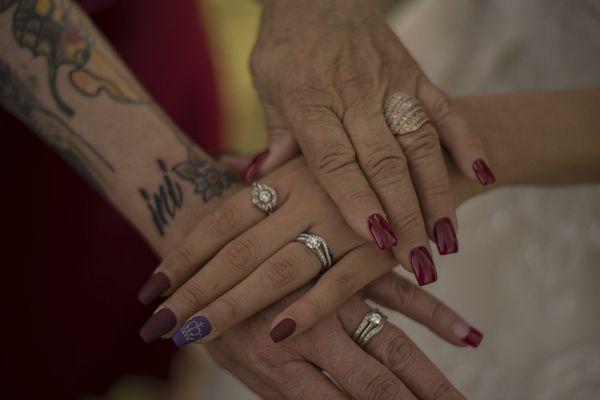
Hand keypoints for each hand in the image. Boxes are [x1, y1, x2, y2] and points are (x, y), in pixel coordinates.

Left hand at [139, 158, 441, 344]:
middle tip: (155, 325)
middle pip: (238, 251)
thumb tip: (226, 163)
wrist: (434, 138)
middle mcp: (307, 195)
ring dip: (234, 306)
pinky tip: (275, 338)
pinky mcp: (384, 244)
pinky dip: (310, 310)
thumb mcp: (312, 140)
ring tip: (193, 336)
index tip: (149, 289)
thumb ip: (270, 157)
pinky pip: (342, 283)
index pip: (220, 219)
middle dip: (194, 291)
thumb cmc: (363, 149)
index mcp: (284, 173)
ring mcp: (344, 220)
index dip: (183, 254)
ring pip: (279, 270)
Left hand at [206, 272, 476, 398]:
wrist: (199, 225)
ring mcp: (330, 294)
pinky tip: (466, 337)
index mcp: (273, 364)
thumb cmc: (212, 301)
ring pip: (389, 344)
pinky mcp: (345, 256)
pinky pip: (395, 290)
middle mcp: (308, 331)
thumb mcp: (229, 353)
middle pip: (372, 387)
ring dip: (428, 381)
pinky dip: (430, 312)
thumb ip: (274, 388)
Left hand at [245, 0, 493, 268]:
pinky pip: (446, 109)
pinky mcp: (416, 76)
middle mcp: (355, 95)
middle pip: (385, 162)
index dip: (356, 199)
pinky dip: (467, 141)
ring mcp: (391, 85)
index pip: (336, 158)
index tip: (377, 238)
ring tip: (449, 241)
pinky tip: (484, 175)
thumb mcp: (267, 84)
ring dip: (438, 194)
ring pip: (421, 145)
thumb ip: (276, 135)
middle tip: (420, 262)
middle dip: (405, 215)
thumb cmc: (288, 45)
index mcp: (310, 101)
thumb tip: (260, 183)